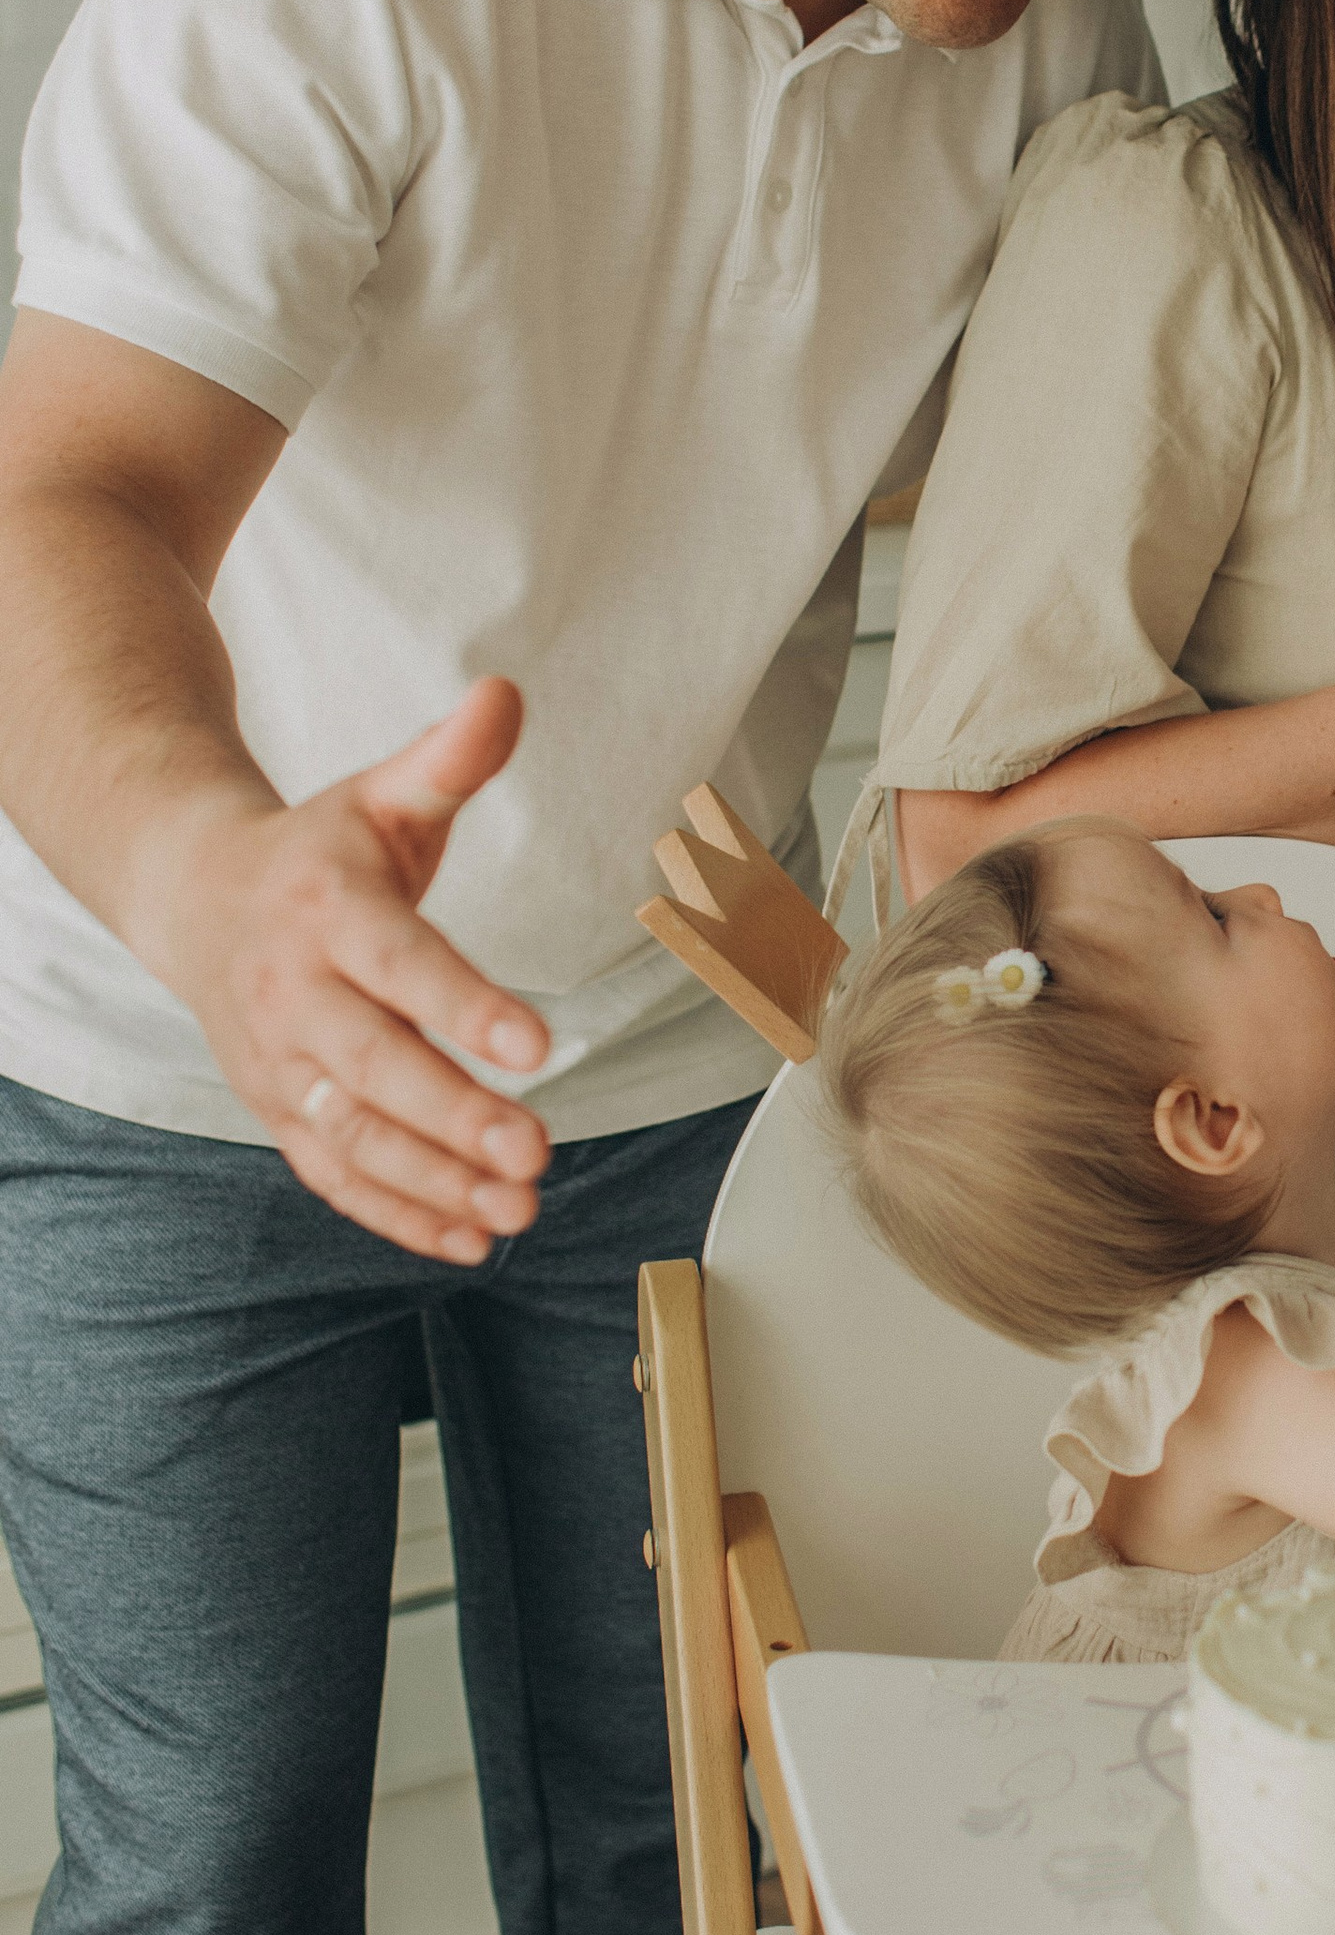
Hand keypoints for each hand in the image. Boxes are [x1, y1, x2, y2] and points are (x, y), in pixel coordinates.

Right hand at [136, 675, 552, 1262]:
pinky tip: (468, 1239)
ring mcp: (279, 1061)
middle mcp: (293, 992)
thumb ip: (451, 757)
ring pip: (352, 1135)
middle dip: (453, 1117)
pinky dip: (397, 1214)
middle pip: (372, 1067)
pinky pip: (333, 1175)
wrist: (196, 895)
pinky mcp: (280, 1111)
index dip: (465, 1007)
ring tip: (516, 1209)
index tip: (538, 1046)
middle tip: (536, 1151)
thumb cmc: (320, 848)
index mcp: (326, 908)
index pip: (400, 964)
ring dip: (433, 1181)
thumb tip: (507, 694)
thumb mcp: (383, 792)